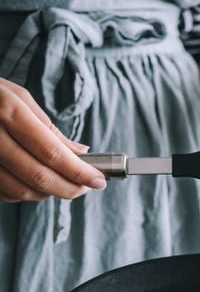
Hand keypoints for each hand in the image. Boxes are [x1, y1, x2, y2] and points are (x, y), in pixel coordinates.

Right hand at [0, 78, 105, 201]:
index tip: (99, 180)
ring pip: (20, 192)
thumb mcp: (17, 97)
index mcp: (7, 111)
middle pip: (39, 178)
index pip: (52, 153)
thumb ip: (49, 129)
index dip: (80, 172)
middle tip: (86, 187)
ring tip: (62, 184)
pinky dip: (23, 194)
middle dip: (70, 188)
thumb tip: (82, 153)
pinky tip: (33, 183)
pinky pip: (3, 194)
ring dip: (48, 194)